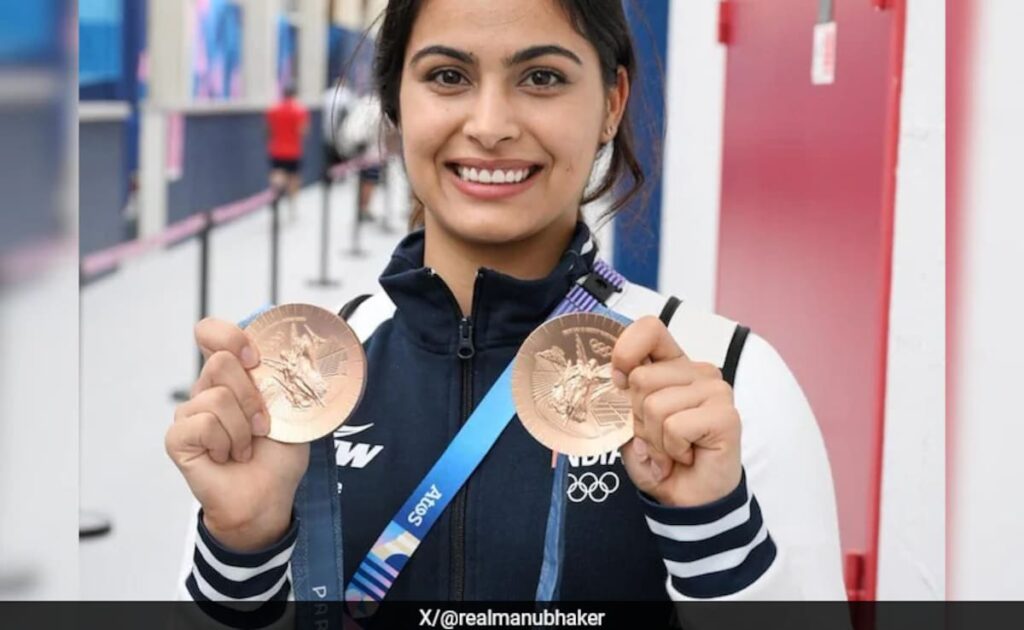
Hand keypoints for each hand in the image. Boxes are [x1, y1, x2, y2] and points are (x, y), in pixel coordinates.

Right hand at [165, 318, 309, 549]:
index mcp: (232, 376)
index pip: (210, 332)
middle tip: (263, 426)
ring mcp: (189, 413)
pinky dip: (225, 444)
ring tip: (246, 447)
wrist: (268, 495)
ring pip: (217, 397)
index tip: (255, 360)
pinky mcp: (178, 437)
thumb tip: (294, 355)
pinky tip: (227, 457)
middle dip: (253, 397)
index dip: (230, 336)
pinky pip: (203, 424)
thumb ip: (284, 379)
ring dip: (243, 429)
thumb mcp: (291, 410)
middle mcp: (206, 389)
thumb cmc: (278, 455)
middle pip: (221, 362)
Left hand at [612, 317, 742, 506]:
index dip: (626, 352)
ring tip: (672, 449)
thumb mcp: (630, 422)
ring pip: (655, 405)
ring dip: (654, 438)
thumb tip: (617, 375)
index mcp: (673, 365)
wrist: (688, 500)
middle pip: (641, 377)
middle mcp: (697, 372)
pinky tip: (687, 456)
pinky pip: (674, 426)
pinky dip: (671, 449)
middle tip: (658, 437)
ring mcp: (716, 391)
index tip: (620, 381)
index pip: (649, 329)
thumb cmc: (662, 458)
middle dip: (638, 417)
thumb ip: (623, 395)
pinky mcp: (725, 415)